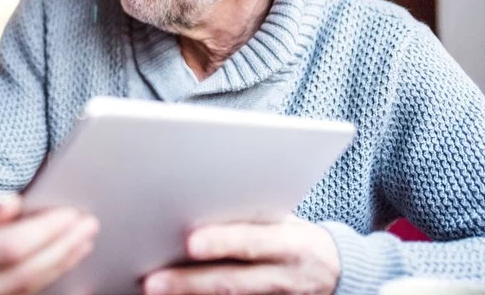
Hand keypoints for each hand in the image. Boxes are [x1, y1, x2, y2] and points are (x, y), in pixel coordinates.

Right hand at [0, 196, 97, 294]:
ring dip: (57, 269)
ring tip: (80, 243)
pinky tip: (58, 271)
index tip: (74, 213)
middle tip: (89, 226)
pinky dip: (37, 288)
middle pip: (21, 277)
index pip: (7, 247)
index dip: (46, 232)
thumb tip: (15, 207)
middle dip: (62, 250)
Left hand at [142, 216, 339, 294]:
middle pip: (232, 282)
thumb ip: (248, 219)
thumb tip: (197, 203)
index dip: (222, 242)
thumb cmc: (294, 237)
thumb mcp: (284, 222)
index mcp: (292, 245)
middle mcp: (285, 278)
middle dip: (189, 283)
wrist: (335, 272)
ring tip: (152, 291)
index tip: (189, 242)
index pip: (253, 243)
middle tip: (152, 282)